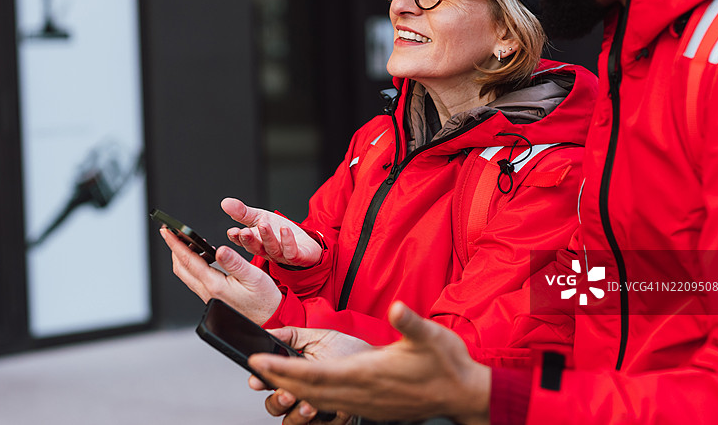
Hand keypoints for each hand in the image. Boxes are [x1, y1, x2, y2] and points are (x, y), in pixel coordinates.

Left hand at [160, 227, 281, 324]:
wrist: (270, 319)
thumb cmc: (265, 301)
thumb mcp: (254, 277)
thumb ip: (235, 263)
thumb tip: (220, 250)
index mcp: (215, 285)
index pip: (189, 261)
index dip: (176, 244)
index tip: (167, 231)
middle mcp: (208, 292)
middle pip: (181, 268)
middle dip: (174, 249)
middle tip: (172, 233)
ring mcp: (209, 296)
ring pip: (187, 275)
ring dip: (183, 257)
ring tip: (189, 241)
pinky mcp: (213, 298)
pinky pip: (196, 279)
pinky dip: (194, 265)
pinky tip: (205, 257)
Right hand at [221, 197, 321, 266]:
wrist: (304, 244)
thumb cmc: (280, 232)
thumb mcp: (260, 217)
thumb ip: (243, 212)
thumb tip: (225, 202)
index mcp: (256, 242)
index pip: (243, 241)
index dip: (236, 238)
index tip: (232, 231)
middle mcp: (267, 251)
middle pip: (256, 247)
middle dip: (249, 240)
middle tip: (243, 232)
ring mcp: (281, 255)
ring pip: (272, 248)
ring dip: (267, 237)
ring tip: (263, 225)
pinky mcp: (297, 256)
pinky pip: (292, 251)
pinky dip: (287, 240)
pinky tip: (285, 229)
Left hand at [248, 302, 491, 424]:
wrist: (464, 393)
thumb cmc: (447, 364)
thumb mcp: (431, 336)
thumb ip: (410, 323)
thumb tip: (397, 308)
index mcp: (368, 374)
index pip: (316, 374)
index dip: (284, 369)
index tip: (258, 361)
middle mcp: (361, 393)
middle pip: (309, 391)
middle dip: (278, 380)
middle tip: (253, 369)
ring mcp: (365, 404)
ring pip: (318, 401)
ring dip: (293, 390)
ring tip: (272, 378)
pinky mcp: (371, 408)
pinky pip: (333, 406)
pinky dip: (312, 398)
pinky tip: (306, 392)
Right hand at [248, 327, 369, 423]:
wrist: (376, 361)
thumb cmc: (348, 349)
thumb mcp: (319, 337)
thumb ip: (293, 335)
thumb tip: (269, 332)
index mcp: (293, 372)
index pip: (268, 381)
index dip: (260, 381)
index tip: (259, 379)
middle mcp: (301, 391)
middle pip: (274, 406)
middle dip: (278, 401)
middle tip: (288, 393)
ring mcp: (314, 407)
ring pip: (291, 422)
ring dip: (296, 415)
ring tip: (308, 405)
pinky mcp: (331, 419)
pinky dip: (321, 422)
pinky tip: (325, 412)